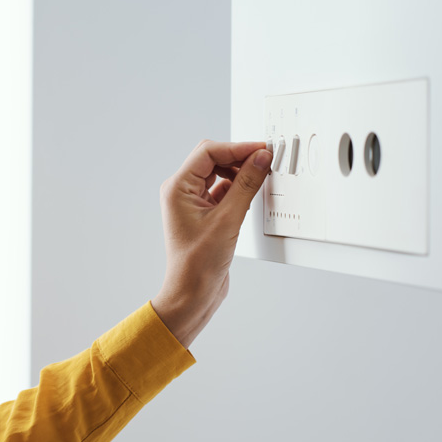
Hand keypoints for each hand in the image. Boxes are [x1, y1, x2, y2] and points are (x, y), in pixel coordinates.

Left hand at [151, 140, 272, 348]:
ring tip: (260, 176)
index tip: (261, 150)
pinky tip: (252, 193)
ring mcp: (192, 203)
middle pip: (212, 160)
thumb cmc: (198, 264)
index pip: (208, 152)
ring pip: (218, 175)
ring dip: (239, 173)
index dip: (237, 148)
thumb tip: (260, 159)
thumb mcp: (228, 219)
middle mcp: (181, 193)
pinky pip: (222, 191)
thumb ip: (246, 185)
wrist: (192, 294)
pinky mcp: (204, 215)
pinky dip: (238, 189)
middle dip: (238, 158)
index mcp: (177, 188)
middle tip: (264, 160)